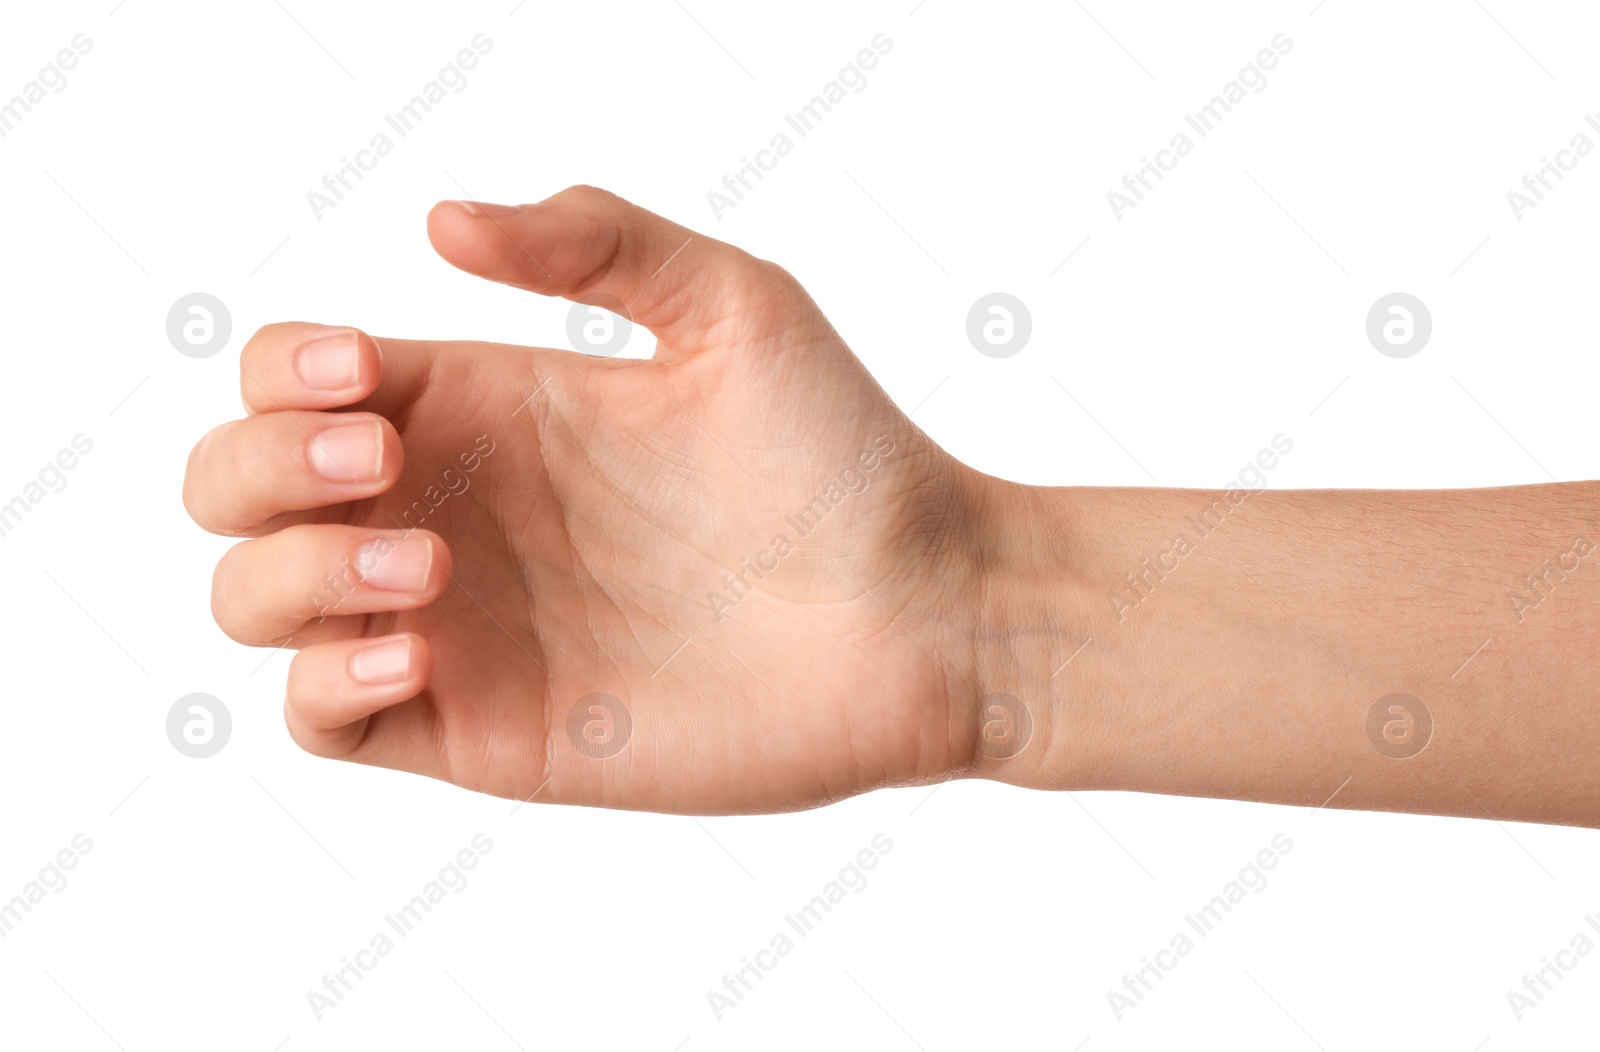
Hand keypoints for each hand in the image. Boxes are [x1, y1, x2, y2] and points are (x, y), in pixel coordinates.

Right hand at [184, 186, 993, 812]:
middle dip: (261, 465)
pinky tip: (419, 647)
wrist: (922, 611)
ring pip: (255, 604)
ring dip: (289, 573)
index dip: (284, 372)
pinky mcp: (486, 729)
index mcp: (486, 407)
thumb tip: (437, 221)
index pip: (292, 378)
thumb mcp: (732, 306)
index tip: (370, 378)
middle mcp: (452, 511)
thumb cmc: (844, 456)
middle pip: (236, 487)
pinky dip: (323, 683)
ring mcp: (460, 627)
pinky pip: (322, 722)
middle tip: (389, 459)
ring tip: (429, 570)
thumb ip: (595, 242)